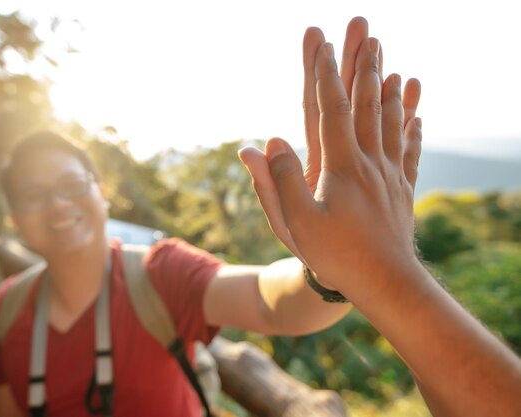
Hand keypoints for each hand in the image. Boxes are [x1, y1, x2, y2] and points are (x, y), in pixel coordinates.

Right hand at [240, 17, 420, 289]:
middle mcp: (370, 162)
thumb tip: (265, 143)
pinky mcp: (403, 190)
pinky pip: (410, 151)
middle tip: (366, 33)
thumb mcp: (296, 224)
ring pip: (391, 122)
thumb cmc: (335, 256)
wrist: (386, 284)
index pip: (331, 109)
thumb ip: (278, 182)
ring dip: (389, 89)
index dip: (325, 75)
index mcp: (341, 167)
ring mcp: (390, 175)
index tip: (322, 43)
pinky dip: (413, 128)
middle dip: (363, 66)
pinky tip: (417, 114)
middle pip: (367, 105)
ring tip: (391, 63)